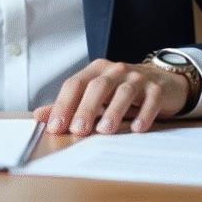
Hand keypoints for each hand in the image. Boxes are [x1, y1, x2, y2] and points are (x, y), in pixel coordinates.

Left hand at [32, 58, 187, 135]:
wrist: (162, 81)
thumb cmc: (122, 91)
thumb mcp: (95, 96)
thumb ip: (68, 105)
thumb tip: (38, 116)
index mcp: (96, 70)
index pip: (75, 84)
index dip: (64, 105)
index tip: (56, 127)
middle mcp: (116, 70)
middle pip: (97, 86)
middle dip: (86, 109)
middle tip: (78, 131)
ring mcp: (138, 78)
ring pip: (124, 91)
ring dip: (113, 111)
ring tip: (105, 130)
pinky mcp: (157, 89)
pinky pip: (151, 99)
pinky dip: (144, 114)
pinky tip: (137, 128)